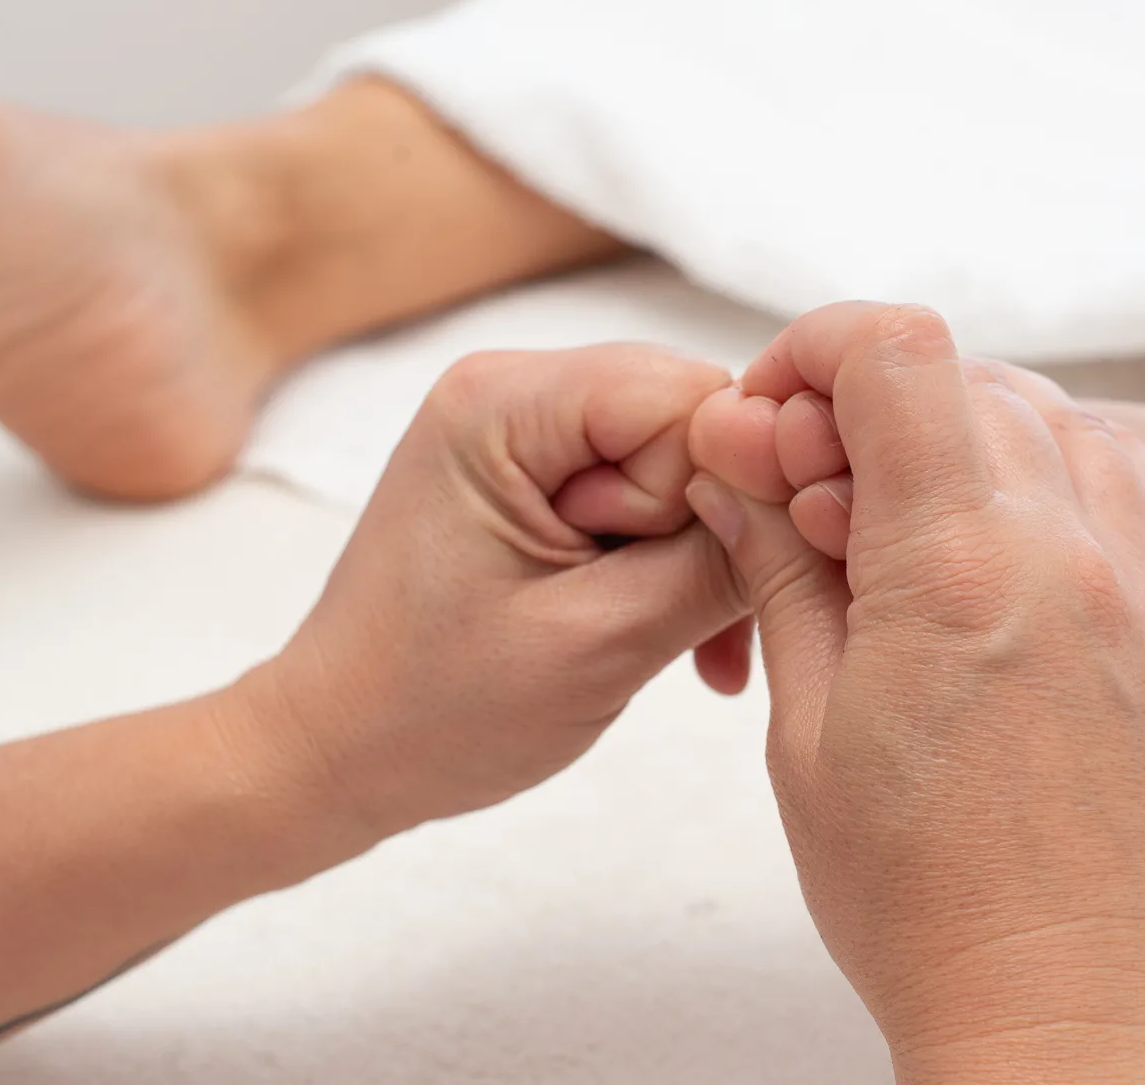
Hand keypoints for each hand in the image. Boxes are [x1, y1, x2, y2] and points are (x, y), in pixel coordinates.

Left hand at [233, 346, 750, 838]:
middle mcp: (508, 389)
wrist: (337, 755)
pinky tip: (670, 637)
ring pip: (679, 462)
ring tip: (683, 648)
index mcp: (500, 404)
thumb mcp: (601, 644)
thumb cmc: (436, 712)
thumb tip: (808, 503)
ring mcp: (519, 431)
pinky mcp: (531, 475)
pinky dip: (667, 564)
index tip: (694, 587)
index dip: (722, 490)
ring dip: (698, 559)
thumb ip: (714, 562)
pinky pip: (642, 492)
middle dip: (712, 528)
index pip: (689, 395)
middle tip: (689, 632)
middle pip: (689, 420)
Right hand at [687, 304, 1144, 1083]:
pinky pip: (1120, 483)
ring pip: (1047, 414)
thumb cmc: (921, 902)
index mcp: (961, 564)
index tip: (763, 421)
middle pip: (962, 377)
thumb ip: (778, 571)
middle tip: (804, 503)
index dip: (809, 353)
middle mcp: (1067, 549)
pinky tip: (989, 538)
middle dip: (862, 405)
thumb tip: (737, 470)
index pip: (895, 353)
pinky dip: (1045, 469)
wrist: (1063, 1016)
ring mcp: (1134, 585)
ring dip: (955, 431)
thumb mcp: (805, 730)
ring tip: (892, 526)